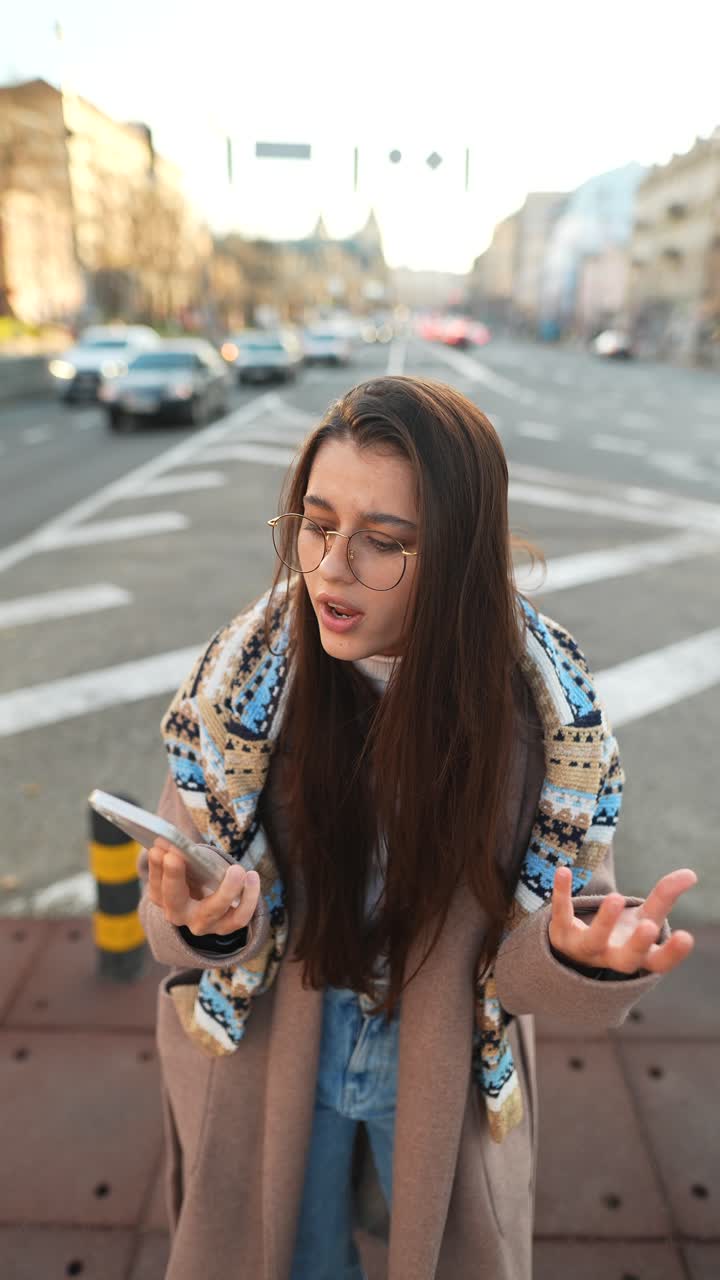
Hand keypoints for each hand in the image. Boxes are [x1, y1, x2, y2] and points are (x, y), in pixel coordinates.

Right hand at [147, 837, 260, 936]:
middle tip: (181, 857)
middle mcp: (178, 915)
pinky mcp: (225, 927)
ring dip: (227, 890)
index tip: (158, 848)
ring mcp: (202, 924)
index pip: (156, 885)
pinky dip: (249, 898)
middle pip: (175, 900)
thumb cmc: (192, 876)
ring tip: (237, 869)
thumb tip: (168, 841)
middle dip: (176, 877)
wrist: (205, 904)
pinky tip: (252, 876)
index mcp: (161, 898)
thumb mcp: (182, 866)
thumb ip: (175, 855)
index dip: (157, 868)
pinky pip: (239, 917)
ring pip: (213, 911)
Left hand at [548, 867, 696, 974]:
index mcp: (637, 956)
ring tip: (617, 897)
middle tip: (649, 927)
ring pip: (593, 940)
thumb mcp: (644, 917)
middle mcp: (611, 956)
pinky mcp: (561, 932)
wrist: (576, 950)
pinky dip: (562, 893)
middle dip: (637, 944)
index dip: (672, 954)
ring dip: (604, 920)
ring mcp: (585, 948)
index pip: (658, 962)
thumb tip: (691, 874)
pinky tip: (564, 870)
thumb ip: (665, 897)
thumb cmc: (621, 934)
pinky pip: (561, 913)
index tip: (686, 937)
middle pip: (626, 960)